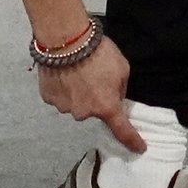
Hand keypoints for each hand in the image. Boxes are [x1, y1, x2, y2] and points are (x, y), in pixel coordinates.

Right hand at [34, 29, 138, 151]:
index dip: (132, 141)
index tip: (139, 148)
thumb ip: (120, 88)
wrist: (65, 38)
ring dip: (77, 93)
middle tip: (94, 77)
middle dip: (94, 98)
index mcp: (106, 107)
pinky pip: (59, 96)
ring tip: (75, 71)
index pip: (122, 131)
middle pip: (92, 111)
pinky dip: (61, 88)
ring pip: (74, 104)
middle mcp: (84, 113)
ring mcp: (64, 107)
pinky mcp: (48, 97)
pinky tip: (62, 72)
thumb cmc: (98, 51)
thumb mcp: (122, 68)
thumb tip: (114, 97)